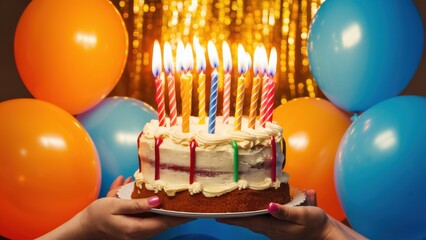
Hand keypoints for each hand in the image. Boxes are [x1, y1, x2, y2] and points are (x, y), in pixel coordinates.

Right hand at [39, 176, 192, 239]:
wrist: (83, 229)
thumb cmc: (97, 216)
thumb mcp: (115, 206)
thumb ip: (137, 204)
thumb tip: (158, 200)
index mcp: (136, 228)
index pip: (165, 222)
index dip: (180, 216)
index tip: (194, 209)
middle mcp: (140, 234)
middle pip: (164, 223)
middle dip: (178, 214)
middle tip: (192, 203)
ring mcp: (137, 233)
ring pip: (158, 221)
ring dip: (169, 212)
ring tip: (182, 201)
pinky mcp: (134, 229)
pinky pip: (150, 220)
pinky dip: (157, 211)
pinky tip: (159, 199)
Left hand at [217, 190, 348, 239]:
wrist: (325, 234)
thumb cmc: (314, 223)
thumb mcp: (303, 215)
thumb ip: (285, 212)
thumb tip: (269, 206)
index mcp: (274, 226)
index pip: (249, 221)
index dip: (233, 218)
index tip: (218, 214)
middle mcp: (270, 229)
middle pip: (247, 222)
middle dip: (232, 217)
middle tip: (217, 211)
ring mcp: (274, 230)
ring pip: (252, 222)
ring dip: (240, 216)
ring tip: (227, 210)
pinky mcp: (278, 227)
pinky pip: (259, 221)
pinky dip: (250, 215)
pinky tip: (247, 210)